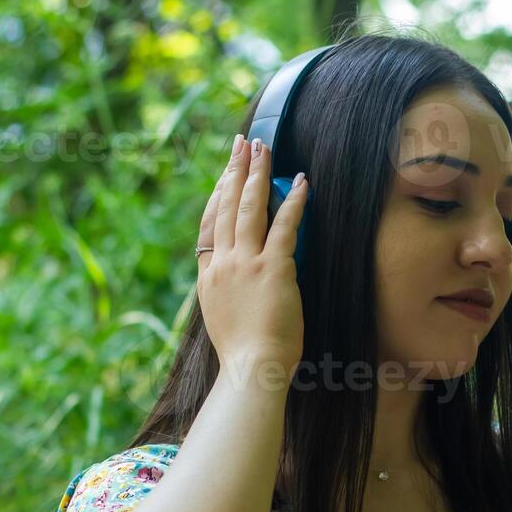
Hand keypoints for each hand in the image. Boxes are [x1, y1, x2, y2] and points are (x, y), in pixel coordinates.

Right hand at [196, 133, 308, 378]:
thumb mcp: (224, 316)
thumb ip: (228, 290)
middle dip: (234, 170)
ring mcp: (246, 264)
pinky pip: (285, 226)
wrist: (250, 368)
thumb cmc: (245, 353)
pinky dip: (294, 201)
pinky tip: (301, 181)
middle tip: (242, 143)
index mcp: (209, 276)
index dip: (217, 195)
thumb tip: (238, 277)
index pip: (210, 225)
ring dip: (257, 173)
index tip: (225, 173)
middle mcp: (223, 264)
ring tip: (264, 148)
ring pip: (250, 208)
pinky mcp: (274, 268)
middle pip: (226, 206)